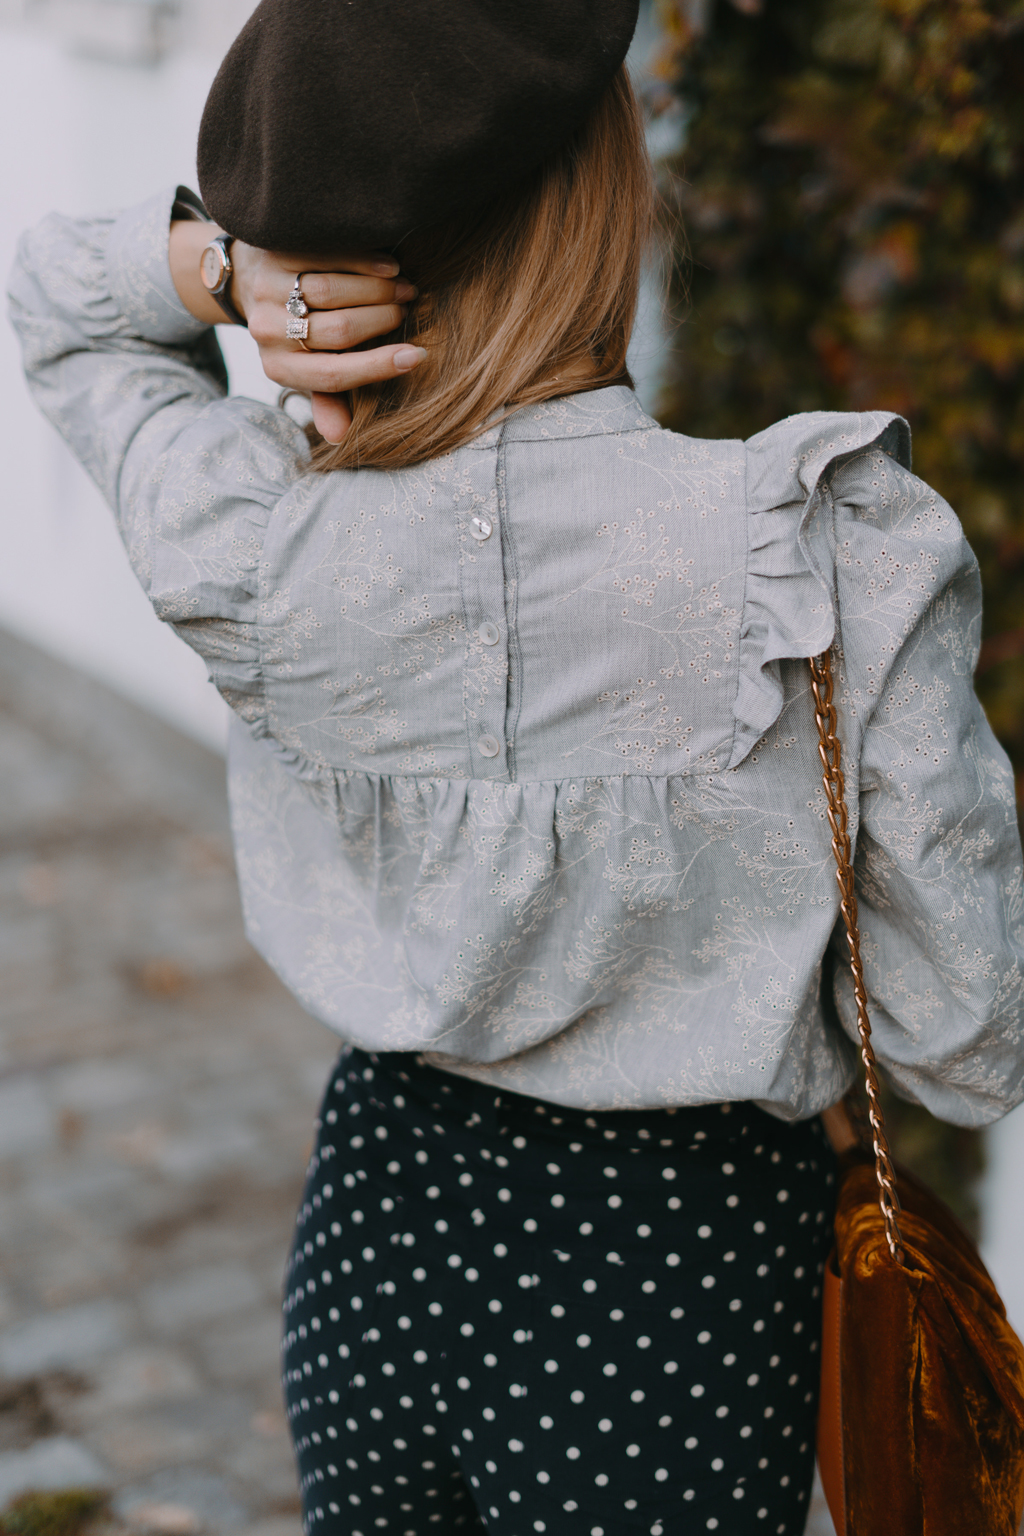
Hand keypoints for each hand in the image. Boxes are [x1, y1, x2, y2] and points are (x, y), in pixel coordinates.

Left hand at [169, 220, 424, 443]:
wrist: (249, 279)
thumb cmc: (294, 333)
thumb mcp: (307, 369)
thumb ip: (328, 398)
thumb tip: (341, 438)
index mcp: (280, 370)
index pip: (335, 376)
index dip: (379, 366)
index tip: (417, 356)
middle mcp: (268, 333)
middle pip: (340, 330)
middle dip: (385, 319)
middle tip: (408, 309)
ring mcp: (268, 291)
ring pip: (334, 292)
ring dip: (379, 289)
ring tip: (402, 287)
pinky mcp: (275, 255)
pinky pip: (329, 257)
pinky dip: (366, 261)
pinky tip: (389, 266)